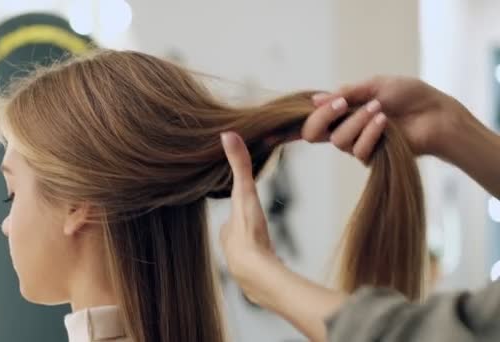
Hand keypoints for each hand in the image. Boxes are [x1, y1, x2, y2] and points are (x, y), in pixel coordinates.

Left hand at [219, 132, 281, 306]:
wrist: (257, 273)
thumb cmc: (249, 232)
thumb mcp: (244, 192)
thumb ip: (239, 165)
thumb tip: (227, 134)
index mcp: (228, 232)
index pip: (229, 222)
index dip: (236, 214)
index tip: (243, 211)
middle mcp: (232, 252)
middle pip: (238, 241)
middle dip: (246, 236)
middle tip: (256, 231)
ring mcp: (245, 269)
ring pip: (250, 258)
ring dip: (257, 254)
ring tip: (265, 251)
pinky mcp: (261, 282)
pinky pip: (264, 273)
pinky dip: (269, 269)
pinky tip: (276, 270)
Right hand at [302, 76, 471, 160]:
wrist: (435, 112)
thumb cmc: (409, 96)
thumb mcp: (374, 86)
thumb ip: (345, 94)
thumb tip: (315, 100)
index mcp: (342, 110)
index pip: (312, 118)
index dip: (304, 118)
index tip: (315, 109)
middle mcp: (345, 128)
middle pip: (313, 133)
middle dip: (323, 118)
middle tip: (340, 105)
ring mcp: (357, 143)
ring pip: (338, 141)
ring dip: (356, 122)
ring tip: (377, 109)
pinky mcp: (372, 157)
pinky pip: (358, 150)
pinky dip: (370, 133)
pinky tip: (384, 122)